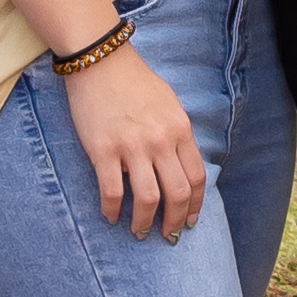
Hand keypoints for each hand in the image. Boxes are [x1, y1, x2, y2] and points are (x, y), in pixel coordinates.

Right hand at [65, 41, 208, 245]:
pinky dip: (112, 211)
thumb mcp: (169, 104)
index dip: (194, 205)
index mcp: (180, 130)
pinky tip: (110, 217)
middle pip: (177, 194)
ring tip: (138, 232)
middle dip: (174, 222)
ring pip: (147, 199)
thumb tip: (179, 166)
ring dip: (143, 223)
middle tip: (167, 235)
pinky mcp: (103, 151)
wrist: (100, 61)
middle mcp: (161, 141)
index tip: (190, 221)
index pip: (196, 178)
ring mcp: (132, 147)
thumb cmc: (135, 82)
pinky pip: (112, 192)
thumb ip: (176, 135)